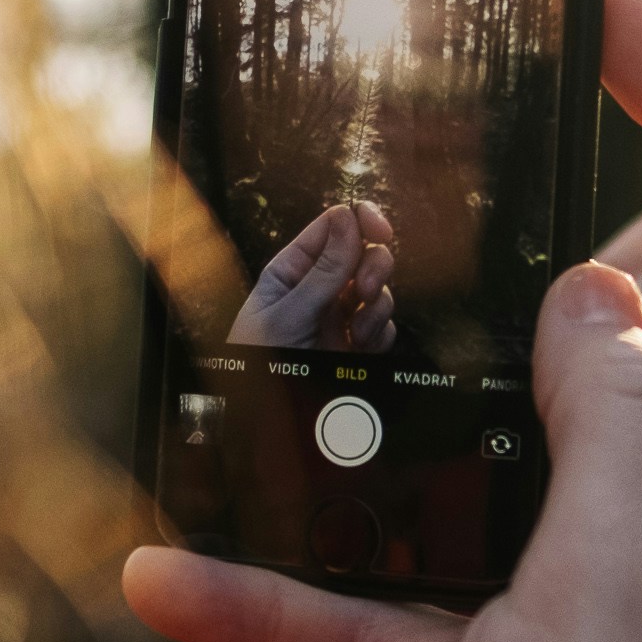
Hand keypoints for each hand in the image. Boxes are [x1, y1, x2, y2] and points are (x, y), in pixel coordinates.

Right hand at [125, 0, 641, 641]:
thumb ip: (617, 417)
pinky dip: (310, 590)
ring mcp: (619, 598)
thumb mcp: (617, 592)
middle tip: (446, 142)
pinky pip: (415, 598)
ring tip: (293, 324)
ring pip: (507, 448)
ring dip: (390, 419)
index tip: (617, 9)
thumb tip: (601, 296)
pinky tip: (171, 578)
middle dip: (540, 236)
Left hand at [227, 200, 396, 356]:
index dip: (362, 220)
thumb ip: (323, 272)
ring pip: (378, 289)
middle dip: (374, 267)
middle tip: (364, 292)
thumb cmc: (258, 363)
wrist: (263, 422)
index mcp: (293, 269)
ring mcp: (338, 315)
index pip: (333, 226)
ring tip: (357, 335)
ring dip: (377, 307)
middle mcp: (318, 287)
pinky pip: (383, 324)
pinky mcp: (354, 343)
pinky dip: (380, 333)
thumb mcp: (287, 315)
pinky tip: (362, 348)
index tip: (381, 232)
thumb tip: (349, 219)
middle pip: (364, 252)